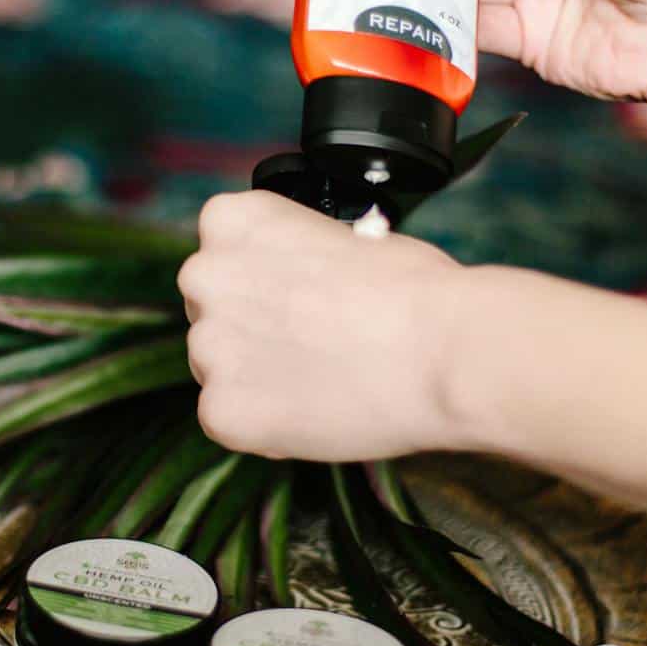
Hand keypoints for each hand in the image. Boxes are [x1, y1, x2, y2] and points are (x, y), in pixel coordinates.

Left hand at [178, 191, 461, 461]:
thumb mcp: (348, 238)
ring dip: (256, 378)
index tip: (296, 298)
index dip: (263, 281)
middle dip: (251, 330)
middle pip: (212, 311)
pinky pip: (228, 420)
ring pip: (217, 368)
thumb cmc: (414, 291)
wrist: (440, 351)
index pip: (223, 253)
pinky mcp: (221, 410)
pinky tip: (313, 413)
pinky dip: (264, 424)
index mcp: (234, 221)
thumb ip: (303, 258)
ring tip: (323, 382)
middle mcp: (206, 276)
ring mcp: (209, 346)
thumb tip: (305, 284)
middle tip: (310, 347)